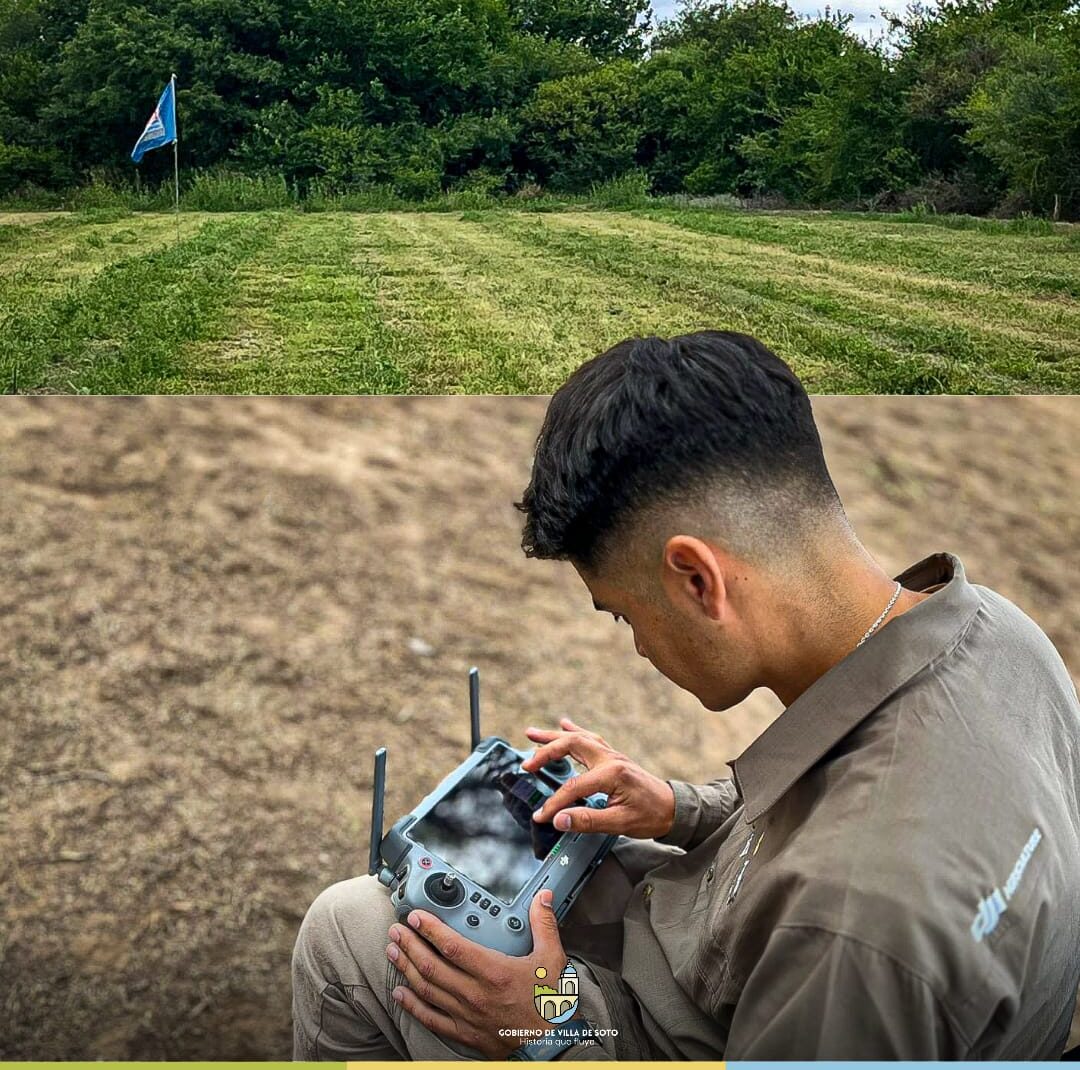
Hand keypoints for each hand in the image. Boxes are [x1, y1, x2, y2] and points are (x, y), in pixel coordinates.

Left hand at [387, 887, 567, 1058]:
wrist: (551, 1047)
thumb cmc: (551, 1005)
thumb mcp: (553, 960)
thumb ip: (544, 925)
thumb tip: (544, 898)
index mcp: (494, 972)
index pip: (453, 946)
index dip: (431, 929)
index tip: (416, 916)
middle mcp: (475, 994)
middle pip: (432, 966)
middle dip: (410, 945)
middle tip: (396, 930)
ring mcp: (466, 1015)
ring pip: (427, 989)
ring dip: (406, 968)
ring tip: (393, 952)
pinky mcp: (464, 1033)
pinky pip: (431, 1018)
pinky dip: (412, 1005)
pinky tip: (400, 993)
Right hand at [522, 717, 675, 839]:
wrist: (673, 809)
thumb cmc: (651, 816)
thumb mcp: (620, 823)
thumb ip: (588, 821)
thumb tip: (559, 820)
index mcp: (612, 774)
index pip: (574, 787)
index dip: (555, 803)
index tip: (542, 816)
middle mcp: (611, 758)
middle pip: (571, 745)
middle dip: (546, 752)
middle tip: (527, 763)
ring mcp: (612, 755)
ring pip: (578, 738)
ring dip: (554, 736)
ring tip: (532, 734)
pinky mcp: (613, 757)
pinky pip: (590, 738)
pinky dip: (574, 731)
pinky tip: (564, 724)